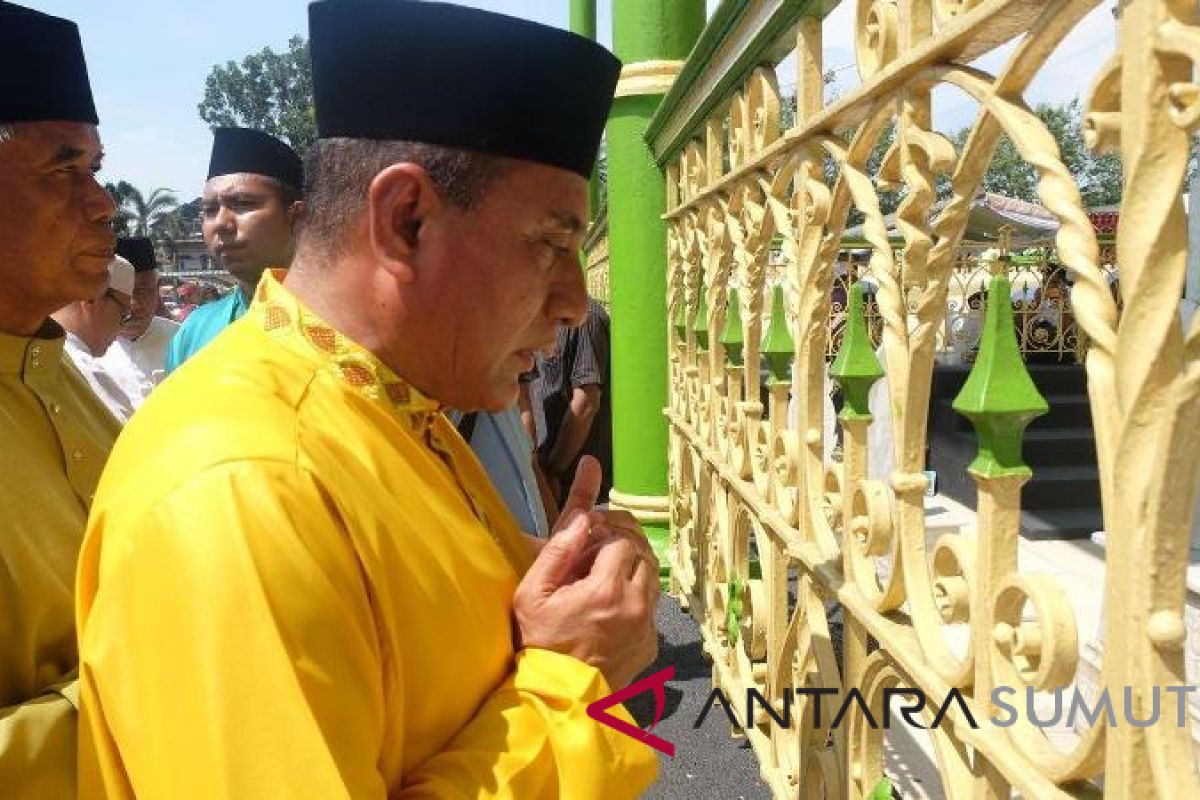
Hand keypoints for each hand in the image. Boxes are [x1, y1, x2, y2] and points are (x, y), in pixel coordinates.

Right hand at [514, 459, 659, 689]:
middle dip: (623, 544)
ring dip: (634, 566)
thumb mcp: (532, 594)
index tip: (589, 536)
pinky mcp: (650, 645)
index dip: (606, 532)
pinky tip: (614, 600)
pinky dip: (638, 595)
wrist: (555, 698)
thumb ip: (557, 551)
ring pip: (652, 578)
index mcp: (607, 590)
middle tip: (600, 545)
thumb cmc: (538, 644)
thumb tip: (581, 518)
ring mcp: (646, 628)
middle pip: (644, 555)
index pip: (622, 541)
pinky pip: (652, 607)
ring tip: (607, 569)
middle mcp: (635, 607)